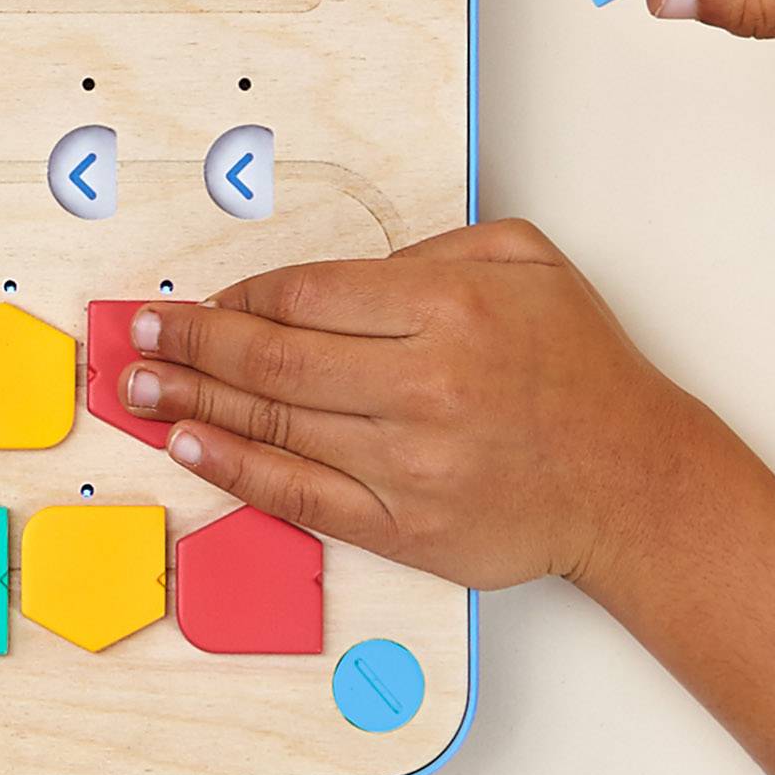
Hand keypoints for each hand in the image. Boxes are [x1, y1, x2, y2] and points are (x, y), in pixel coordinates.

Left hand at [119, 221, 693, 592]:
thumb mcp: (525, 260)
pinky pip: (299, 494)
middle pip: (271, 356)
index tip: (198, 298)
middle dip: (190, 343)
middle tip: (138, 336)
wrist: (635, 481)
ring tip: (138, 388)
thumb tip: (341, 276)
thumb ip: (432, 247)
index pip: (304, 294)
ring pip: (274, 422)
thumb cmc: (582, 370)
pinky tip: (190, 445)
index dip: (237, 297)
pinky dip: (235, 467)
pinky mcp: (405, 526)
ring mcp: (409, 462)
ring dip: (193, 402)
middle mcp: (422, 383)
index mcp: (446, 307)